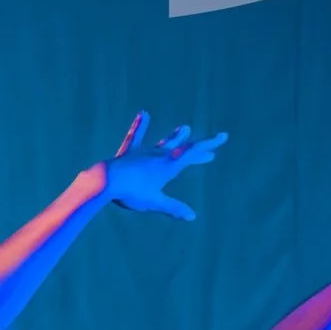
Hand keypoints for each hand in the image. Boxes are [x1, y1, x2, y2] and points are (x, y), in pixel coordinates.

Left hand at [101, 113, 226, 219]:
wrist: (107, 180)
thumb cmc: (132, 193)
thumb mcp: (154, 202)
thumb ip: (173, 208)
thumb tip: (192, 216)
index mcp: (169, 166)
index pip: (193, 152)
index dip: (209, 144)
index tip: (223, 136)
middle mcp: (159, 155)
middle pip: (182, 150)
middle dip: (198, 150)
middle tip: (211, 153)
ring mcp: (144, 152)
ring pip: (164, 143)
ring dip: (175, 137)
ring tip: (184, 127)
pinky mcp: (129, 152)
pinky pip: (136, 137)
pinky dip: (140, 126)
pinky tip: (143, 113)